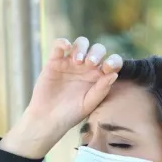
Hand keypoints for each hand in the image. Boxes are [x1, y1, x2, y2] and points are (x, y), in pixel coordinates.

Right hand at [0, 37, 122, 158]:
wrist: (47, 119)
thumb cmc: (70, 114)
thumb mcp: (88, 104)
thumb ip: (101, 90)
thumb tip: (114, 74)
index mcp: (98, 76)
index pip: (111, 62)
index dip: (113, 61)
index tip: (108, 68)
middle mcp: (86, 67)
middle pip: (97, 50)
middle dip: (96, 53)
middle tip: (90, 64)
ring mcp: (70, 63)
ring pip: (81, 44)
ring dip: (82, 48)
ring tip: (78, 61)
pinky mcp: (54, 61)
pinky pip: (59, 45)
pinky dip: (63, 42)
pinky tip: (66, 47)